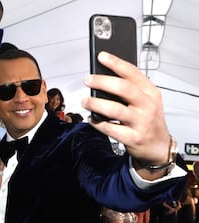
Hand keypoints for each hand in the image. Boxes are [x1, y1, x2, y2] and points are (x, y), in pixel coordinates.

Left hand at [82, 51, 170, 176]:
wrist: (158, 147)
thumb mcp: (146, 101)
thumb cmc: (147, 121)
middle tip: (88, 79)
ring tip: (84, 100)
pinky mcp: (133, 138)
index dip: (116, 63)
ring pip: (115, 109)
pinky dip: (97, 123)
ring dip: (95, 103)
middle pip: (123, 88)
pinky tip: (91, 118)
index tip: (102, 56)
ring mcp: (141, 122)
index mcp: (151, 93)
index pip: (133, 73)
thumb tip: (103, 77)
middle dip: (102, 82)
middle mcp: (147, 106)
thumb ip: (130, 90)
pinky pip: (110, 129)